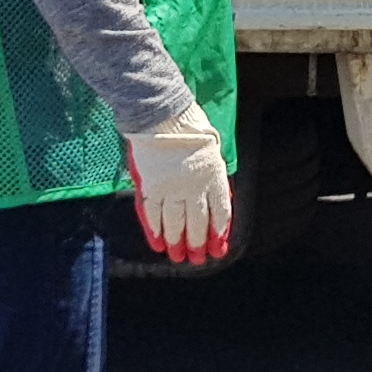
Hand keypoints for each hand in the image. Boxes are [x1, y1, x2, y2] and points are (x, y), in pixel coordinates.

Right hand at [125, 100, 231, 262]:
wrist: (161, 113)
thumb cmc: (188, 125)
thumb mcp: (212, 147)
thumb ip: (212, 173)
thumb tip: (215, 196)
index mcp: (214, 175)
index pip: (220, 212)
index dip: (218, 232)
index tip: (218, 248)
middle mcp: (194, 186)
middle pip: (197, 222)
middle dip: (197, 243)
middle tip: (197, 258)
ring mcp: (172, 187)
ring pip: (175, 222)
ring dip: (177, 242)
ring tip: (178, 256)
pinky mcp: (151, 186)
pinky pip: (153, 214)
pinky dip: (155, 230)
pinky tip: (158, 243)